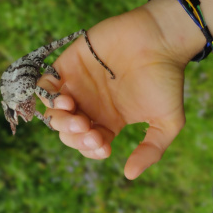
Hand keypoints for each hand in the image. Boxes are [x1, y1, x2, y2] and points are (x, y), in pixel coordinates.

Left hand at [37, 5, 188, 178]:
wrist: (162, 37)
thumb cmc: (167, 78)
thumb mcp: (167, 122)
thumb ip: (151, 150)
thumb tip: (129, 175)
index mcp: (108, 121)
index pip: (88, 144)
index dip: (91, 150)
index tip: (105, 146)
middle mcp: (89, 106)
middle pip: (67, 133)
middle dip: (75, 139)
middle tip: (90, 132)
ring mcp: (76, 86)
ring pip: (53, 113)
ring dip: (61, 123)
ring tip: (78, 120)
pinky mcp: (67, 65)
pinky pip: (45, 87)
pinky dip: (49, 98)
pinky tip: (66, 101)